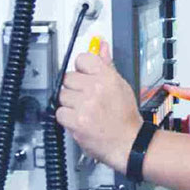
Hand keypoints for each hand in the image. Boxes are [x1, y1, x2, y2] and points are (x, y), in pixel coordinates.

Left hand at [56, 41, 141, 173]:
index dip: (81, 70)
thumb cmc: (125, 117)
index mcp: (108, 77)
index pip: (82, 59)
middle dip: (75, 89)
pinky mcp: (77, 120)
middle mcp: (96, 88)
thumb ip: (107, 65)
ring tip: (85, 111)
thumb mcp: (121, 86)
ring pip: (63, 95)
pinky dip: (67, 118)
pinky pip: (60, 112)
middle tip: (87, 99)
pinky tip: (80, 120)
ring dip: (70, 104)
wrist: (130, 143)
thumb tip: (101, 46)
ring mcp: (86, 105)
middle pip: (69, 78)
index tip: (84, 77)